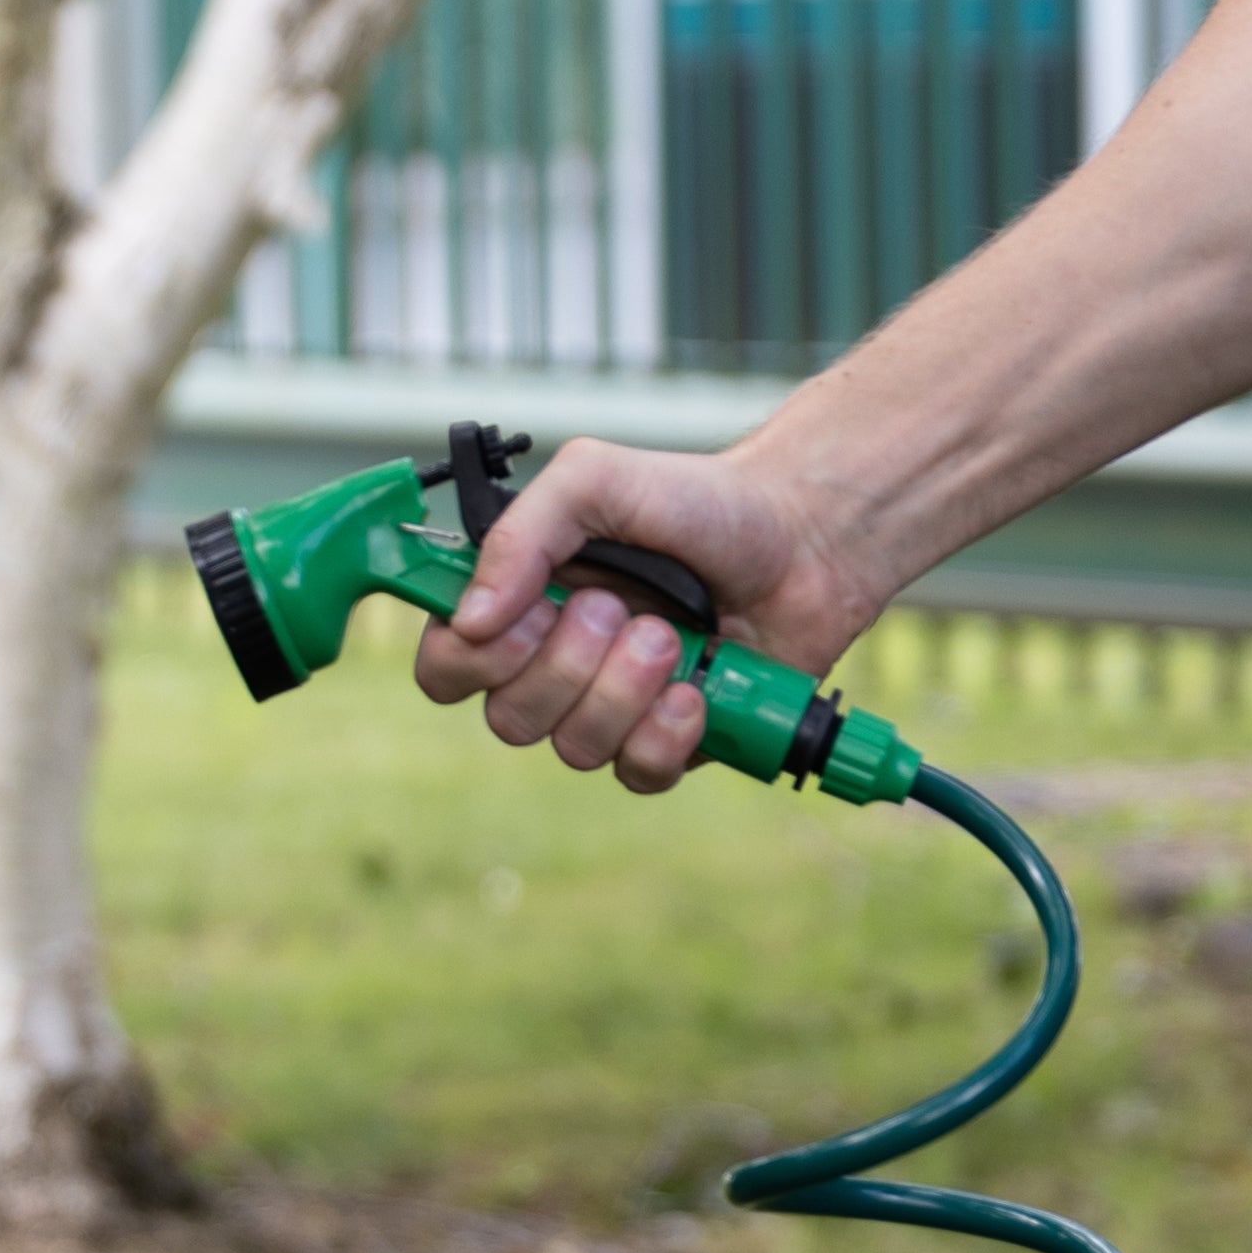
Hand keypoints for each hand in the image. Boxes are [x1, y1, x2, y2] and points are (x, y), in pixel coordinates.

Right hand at [412, 438, 864, 791]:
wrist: (805, 539)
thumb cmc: (700, 502)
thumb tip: (469, 618)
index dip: (470, 660)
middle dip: (568, 664)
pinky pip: (636, 772)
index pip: (446, 666)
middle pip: (507, 718)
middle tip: (619, 608)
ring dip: (624, 690)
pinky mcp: (667, 742)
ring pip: (573, 748)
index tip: (526, 617)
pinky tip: (697, 690)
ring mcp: (611, 708)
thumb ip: (522, 532)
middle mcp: (555, 663)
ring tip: (673, 636)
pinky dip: (667, 733)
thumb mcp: (597, 480)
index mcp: (521, 604)